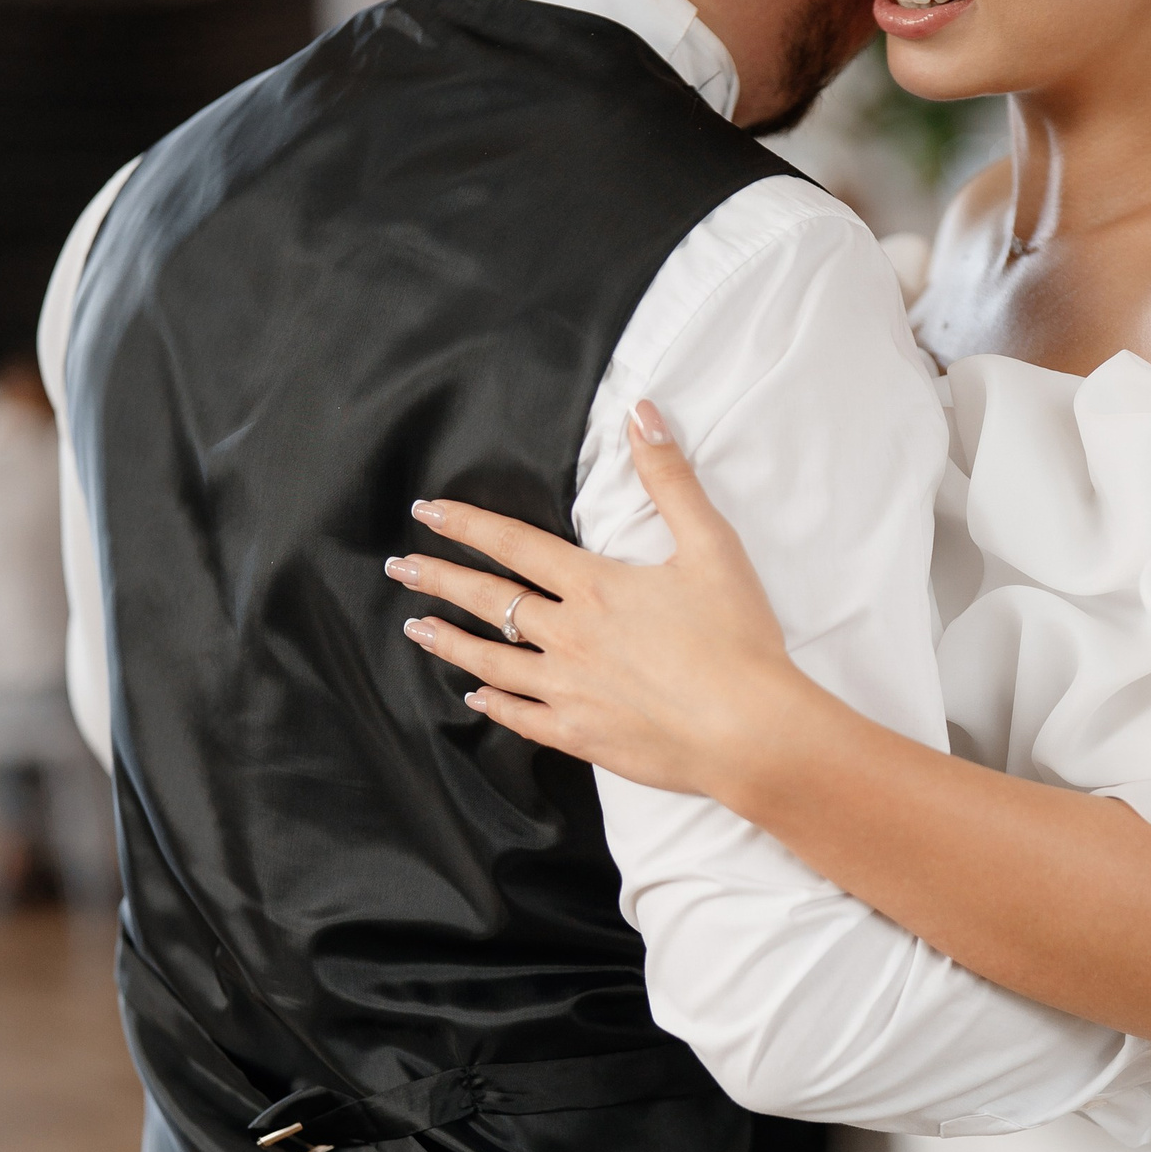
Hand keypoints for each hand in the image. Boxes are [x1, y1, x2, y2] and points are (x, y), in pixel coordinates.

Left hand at [384, 403, 798, 795]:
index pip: (514, 545)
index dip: (467, 525)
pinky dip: (493, 705)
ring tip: (416, 628)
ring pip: (491, 661)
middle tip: (400, 568)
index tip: (427, 513)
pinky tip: (474, 698)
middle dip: (439, 579)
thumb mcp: (711, 546)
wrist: (750, 729)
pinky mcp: (581, 736)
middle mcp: (568, 637)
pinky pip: (521, 718)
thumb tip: (641, 415)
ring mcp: (568, 690)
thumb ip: (670, 479)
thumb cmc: (737, 638)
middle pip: (489, 601)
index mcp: (594, 587)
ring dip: (449, 642)